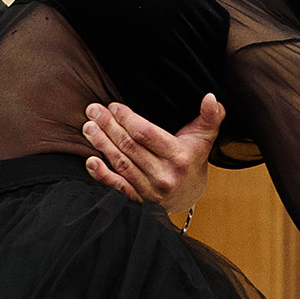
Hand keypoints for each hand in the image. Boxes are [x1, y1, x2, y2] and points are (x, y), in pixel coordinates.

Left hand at [85, 94, 222, 214]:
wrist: (190, 195)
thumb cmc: (194, 159)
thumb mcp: (205, 137)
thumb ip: (211, 116)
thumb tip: (211, 97)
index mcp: (180, 157)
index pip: (147, 135)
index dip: (128, 119)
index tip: (113, 106)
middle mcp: (164, 176)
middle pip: (130, 147)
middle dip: (109, 127)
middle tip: (93, 111)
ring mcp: (151, 190)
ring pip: (121, 164)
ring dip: (102, 144)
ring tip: (88, 127)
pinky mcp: (139, 200)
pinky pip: (118, 187)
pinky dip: (102, 175)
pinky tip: (90, 160)